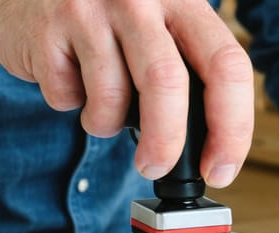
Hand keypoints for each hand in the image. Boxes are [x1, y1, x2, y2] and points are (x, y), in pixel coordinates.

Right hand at [0, 0, 252, 187]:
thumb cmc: (109, 18)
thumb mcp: (160, 27)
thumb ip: (189, 74)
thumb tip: (212, 152)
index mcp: (183, 0)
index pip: (227, 65)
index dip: (231, 128)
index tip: (220, 170)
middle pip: (168, 83)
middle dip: (165, 142)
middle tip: (155, 168)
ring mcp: (89, 9)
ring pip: (112, 98)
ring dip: (107, 123)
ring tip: (101, 108)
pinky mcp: (46, 29)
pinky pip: (66, 96)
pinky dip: (70, 105)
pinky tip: (69, 77)